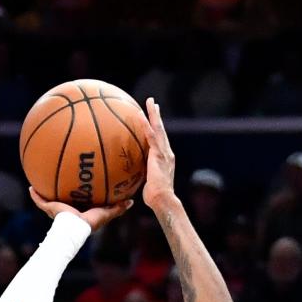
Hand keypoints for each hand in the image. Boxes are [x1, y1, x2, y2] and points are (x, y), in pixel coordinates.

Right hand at [29, 186, 132, 230]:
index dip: (79, 193)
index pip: (78, 200)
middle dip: (60, 190)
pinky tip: (30, 186)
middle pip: (62, 198)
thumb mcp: (106, 213)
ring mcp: (56, 210)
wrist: (74, 228)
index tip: (80, 184)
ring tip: (41, 180)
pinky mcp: (49, 208)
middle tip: (60, 179)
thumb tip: (131, 202)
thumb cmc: (89, 222)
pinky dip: (34, 195)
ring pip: (48, 199)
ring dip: (44, 192)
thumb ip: (118, 207)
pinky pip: (39, 200)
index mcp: (79, 211)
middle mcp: (66, 210)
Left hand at [141, 98, 175, 212]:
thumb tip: (134, 180)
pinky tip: (140, 114)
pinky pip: (151, 136)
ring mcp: (164, 152)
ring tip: (150, 102)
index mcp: (165, 160)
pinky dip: (145, 124)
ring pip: (158, 129)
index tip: (154, 120)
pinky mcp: (159, 154)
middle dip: (157, 116)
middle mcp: (167, 153)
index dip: (157, 130)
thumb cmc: (155, 198)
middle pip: (161, 130)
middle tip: (153, 104)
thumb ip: (144, 178)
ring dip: (154, 114)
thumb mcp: (149, 185)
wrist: (163, 199)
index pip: (160, 141)